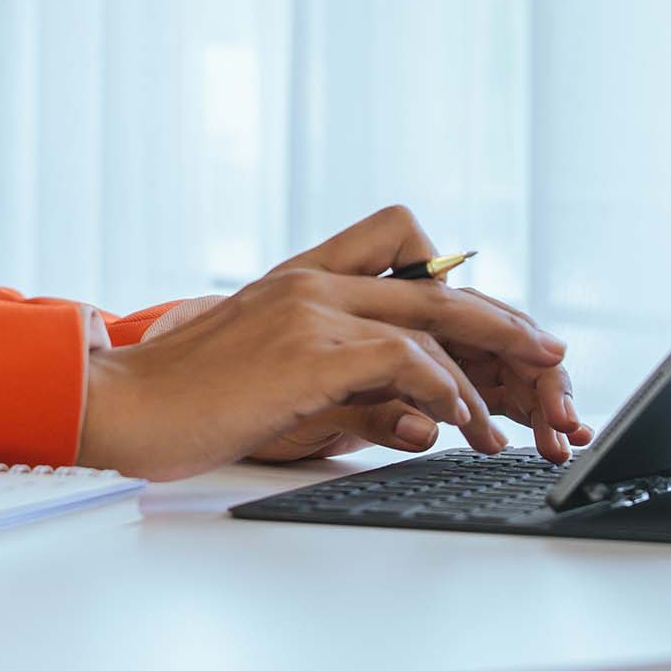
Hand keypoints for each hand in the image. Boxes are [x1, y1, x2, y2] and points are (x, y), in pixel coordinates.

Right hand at [73, 207, 570, 482]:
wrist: (122, 404)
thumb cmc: (183, 401)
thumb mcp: (268, 376)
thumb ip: (334, 379)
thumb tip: (407, 412)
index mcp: (299, 277)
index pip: (398, 246)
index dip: (456, 280)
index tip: (496, 318)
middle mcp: (311, 279)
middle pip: (436, 280)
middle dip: (501, 319)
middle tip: (548, 349)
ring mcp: (311, 308)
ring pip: (432, 318)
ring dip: (482, 371)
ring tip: (505, 420)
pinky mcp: (310, 349)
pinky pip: (406, 360)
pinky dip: (446, 392)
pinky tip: (459, 424)